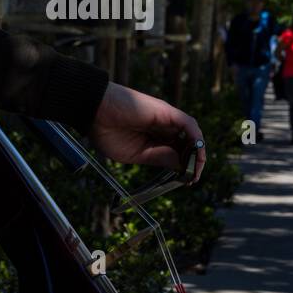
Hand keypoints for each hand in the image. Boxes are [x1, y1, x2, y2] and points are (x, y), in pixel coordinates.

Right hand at [89, 83, 206, 183]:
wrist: (94, 111)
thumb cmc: (107, 133)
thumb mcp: (136, 154)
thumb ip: (159, 158)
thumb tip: (181, 167)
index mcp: (153, 139)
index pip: (177, 152)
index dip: (185, 167)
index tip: (187, 181)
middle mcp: (163, 127)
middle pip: (188, 144)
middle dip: (194, 162)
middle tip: (193, 179)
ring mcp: (166, 119)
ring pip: (192, 135)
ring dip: (197, 153)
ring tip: (195, 170)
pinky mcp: (166, 111)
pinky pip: (189, 125)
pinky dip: (196, 139)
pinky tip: (196, 154)